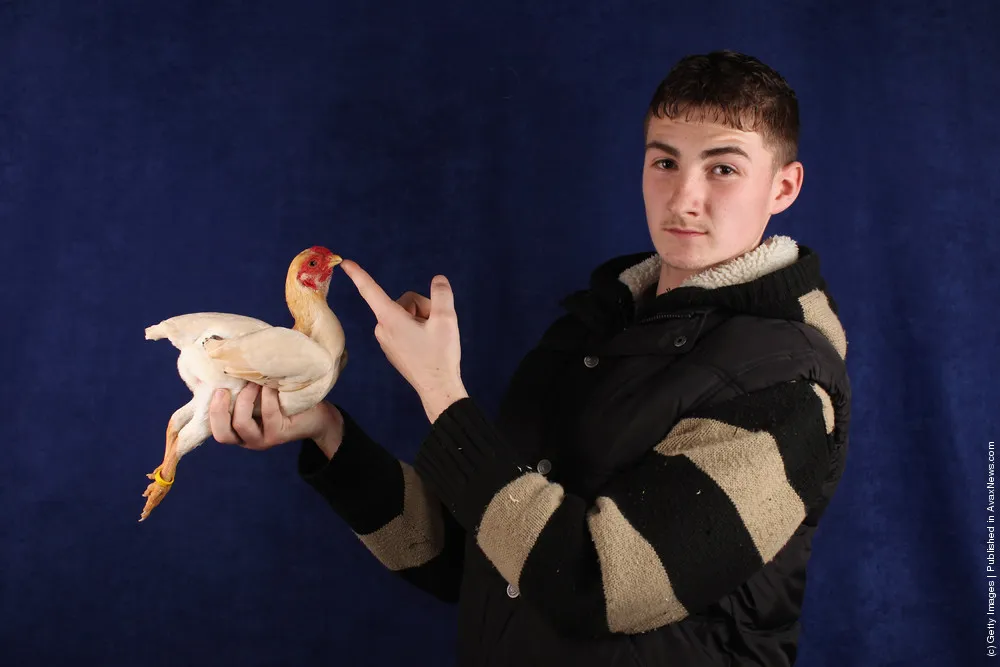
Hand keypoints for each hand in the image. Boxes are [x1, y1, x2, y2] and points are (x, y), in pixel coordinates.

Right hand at [209, 384, 343, 457]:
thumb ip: (238, 387)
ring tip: (252, 382)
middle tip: (223, 389)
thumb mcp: (257, 394)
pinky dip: (267, 396)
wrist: (316, 414)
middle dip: (218, 410)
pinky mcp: (278, 435)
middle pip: (222, 434)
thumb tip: (214, 364)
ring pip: (242, 424)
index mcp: (236, 430)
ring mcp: (262, 440)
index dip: (208, 410)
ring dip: (244, 399)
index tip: (213, 386)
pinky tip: (270, 385)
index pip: (212, 429)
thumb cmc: (282, 399)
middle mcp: (246, 439)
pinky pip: (268, 414)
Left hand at [340, 259, 467, 421]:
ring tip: (432, 339)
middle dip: (423, 308)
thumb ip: (441, 294)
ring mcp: (386, 339)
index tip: (345, 263)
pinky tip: (427, 346)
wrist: (438, 387)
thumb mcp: (446, 319)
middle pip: (405, 302)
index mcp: (390, 319)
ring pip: (406, 314)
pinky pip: (404, 327)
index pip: (371, 290)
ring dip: (422, 320)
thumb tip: (438, 280)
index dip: (359, 274)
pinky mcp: (392, 348)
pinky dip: (417, 330)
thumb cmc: (440, 355)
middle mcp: (382, 328)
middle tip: (435, 327)